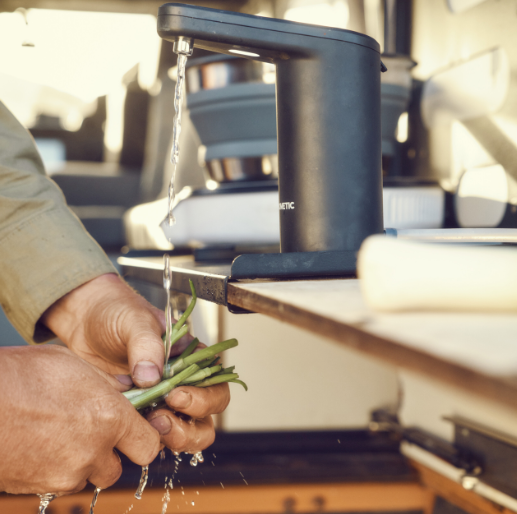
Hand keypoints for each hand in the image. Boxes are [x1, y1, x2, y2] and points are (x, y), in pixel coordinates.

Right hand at [0, 345, 159, 495]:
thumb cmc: (23, 375)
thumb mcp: (74, 364)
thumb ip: (107, 383)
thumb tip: (126, 390)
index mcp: (111, 417)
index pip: (149, 444)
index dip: (143, 438)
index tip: (134, 430)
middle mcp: (94, 450)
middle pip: (119, 467)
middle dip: (112, 453)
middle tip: (94, 432)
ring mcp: (66, 473)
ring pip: (89, 475)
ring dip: (84, 462)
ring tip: (62, 435)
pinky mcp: (41, 487)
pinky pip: (61, 483)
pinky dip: (58, 469)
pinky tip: (42, 445)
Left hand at [41, 273, 230, 453]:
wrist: (82, 321)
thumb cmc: (116, 313)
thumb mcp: (135, 320)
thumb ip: (147, 345)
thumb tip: (151, 378)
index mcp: (191, 358)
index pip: (215, 385)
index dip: (203, 398)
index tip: (175, 396)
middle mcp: (181, 384)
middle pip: (205, 418)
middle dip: (190, 427)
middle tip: (161, 420)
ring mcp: (159, 403)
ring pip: (184, 434)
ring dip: (172, 439)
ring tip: (147, 429)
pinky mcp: (136, 416)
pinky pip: (149, 438)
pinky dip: (143, 440)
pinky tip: (126, 429)